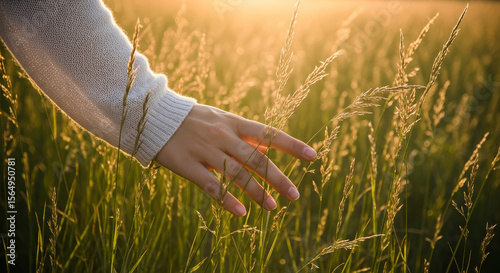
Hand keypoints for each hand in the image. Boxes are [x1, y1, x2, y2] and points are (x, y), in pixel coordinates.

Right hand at [155, 104, 316, 215]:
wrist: (155, 116)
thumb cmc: (192, 119)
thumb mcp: (220, 119)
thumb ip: (242, 133)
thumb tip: (267, 147)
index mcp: (233, 122)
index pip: (268, 134)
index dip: (291, 145)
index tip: (313, 156)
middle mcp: (222, 135)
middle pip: (256, 158)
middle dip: (277, 178)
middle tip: (294, 195)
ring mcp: (205, 150)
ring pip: (237, 174)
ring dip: (257, 192)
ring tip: (272, 207)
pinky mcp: (188, 165)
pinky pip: (211, 185)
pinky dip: (227, 199)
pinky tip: (241, 212)